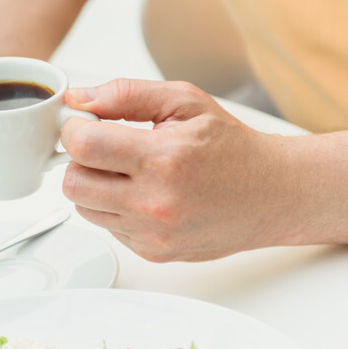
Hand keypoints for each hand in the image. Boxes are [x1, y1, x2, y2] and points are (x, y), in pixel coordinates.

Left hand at [59, 79, 288, 261]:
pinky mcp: (154, 253)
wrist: (275, 194)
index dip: (75, 129)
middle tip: (103, 147)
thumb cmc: (232, 147)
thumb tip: (78, 97)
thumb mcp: (184, 101)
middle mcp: (156, 203)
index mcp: (163, 158)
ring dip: (94, 186)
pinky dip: (114, 209)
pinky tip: (143, 194)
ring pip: (83, 208)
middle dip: (79, 160)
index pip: (83, 146)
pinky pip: (107, 227)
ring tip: (128, 171)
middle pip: (73, 182)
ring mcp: (154, 234)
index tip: (85, 123)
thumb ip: (125, 95)